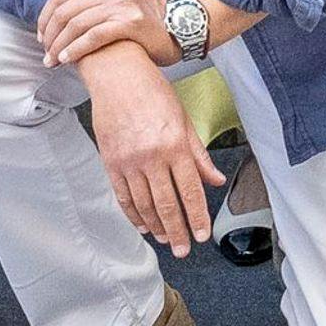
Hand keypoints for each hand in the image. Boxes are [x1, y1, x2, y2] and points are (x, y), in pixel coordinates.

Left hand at [37, 0, 175, 67]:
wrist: (174, 27)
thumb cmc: (142, 9)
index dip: (46, 17)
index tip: (41, 34)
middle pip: (66, 11)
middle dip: (50, 34)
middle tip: (45, 51)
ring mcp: (122, 4)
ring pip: (76, 25)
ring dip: (59, 46)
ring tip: (52, 60)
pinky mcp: (130, 23)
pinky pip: (93, 37)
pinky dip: (75, 49)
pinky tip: (67, 59)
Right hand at [80, 50, 222, 254]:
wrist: (117, 76)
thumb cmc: (153, 92)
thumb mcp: (184, 120)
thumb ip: (199, 155)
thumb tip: (215, 180)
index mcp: (175, 145)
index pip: (190, 190)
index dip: (197, 217)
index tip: (202, 235)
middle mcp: (151, 156)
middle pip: (166, 204)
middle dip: (177, 231)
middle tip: (184, 249)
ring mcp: (128, 161)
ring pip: (143, 204)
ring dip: (156, 226)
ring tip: (166, 239)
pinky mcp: (110, 162)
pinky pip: (123, 196)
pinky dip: (133, 214)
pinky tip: (143, 225)